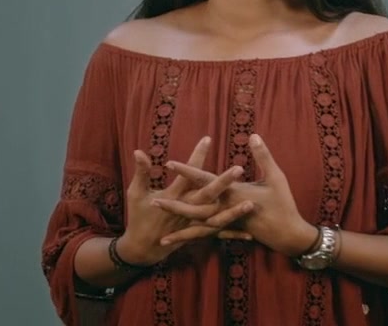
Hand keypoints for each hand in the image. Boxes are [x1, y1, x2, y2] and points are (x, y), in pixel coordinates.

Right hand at [119, 136, 254, 265]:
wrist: (142, 248)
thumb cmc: (138, 217)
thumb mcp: (135, 194)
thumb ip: (141, 173)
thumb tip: (138, 151)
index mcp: (172, 196)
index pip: (186, 173)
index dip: (196, 156)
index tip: (208, 139)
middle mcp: (186, 210)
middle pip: (207, 195)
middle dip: (223, 182)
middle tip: (239, 168)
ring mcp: (193, 224)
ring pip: (216, 218)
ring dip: (234, 212)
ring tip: (251, 203)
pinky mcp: (198, 234)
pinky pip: (218, 235)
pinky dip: (233, 235)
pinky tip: (250, 236)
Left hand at [157, 134, 319, 257]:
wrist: (288, 236)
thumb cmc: (284, 205)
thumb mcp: (277, 178)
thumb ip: (263, 156)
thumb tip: (254, 135)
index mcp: (233, 195)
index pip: (205, 181)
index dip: (187, 171)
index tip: (169, 163)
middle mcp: (225, 210)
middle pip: (193, 208)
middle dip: (174, 204)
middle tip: (153, 201)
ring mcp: (226, 223)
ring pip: (197, 225)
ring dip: (178, 224)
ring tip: (162, 228)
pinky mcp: (229, 231)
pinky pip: (206, 234)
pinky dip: (193, 235)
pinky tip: (180, 238)